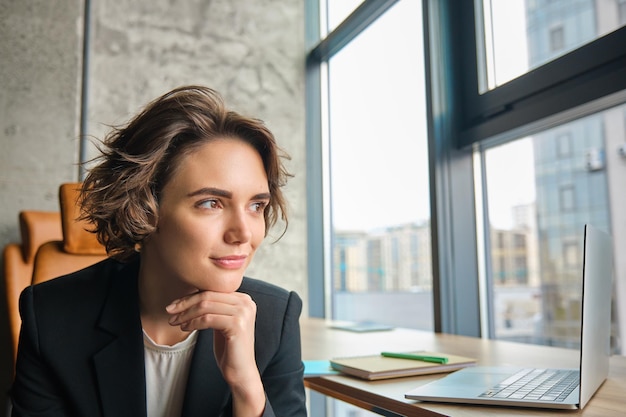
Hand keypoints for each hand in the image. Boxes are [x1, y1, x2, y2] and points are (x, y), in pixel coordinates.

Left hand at [166, 291, 264, 415]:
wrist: (241, 371)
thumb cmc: (229, 348)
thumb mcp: (221, 321)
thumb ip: (214, 307)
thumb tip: (190, 295)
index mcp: (243, 299)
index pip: (212, 291)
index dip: (190, 297)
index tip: (174, 305)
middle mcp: (246, 302)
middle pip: (208, 296)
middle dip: (185, 303)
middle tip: (169, 311)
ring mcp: (243, 313)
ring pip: (205, 306)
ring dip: (186, 314)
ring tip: (175, 322)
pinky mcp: (237, 325)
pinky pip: (207, 319)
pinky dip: (193, 323)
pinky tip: (185, 328)